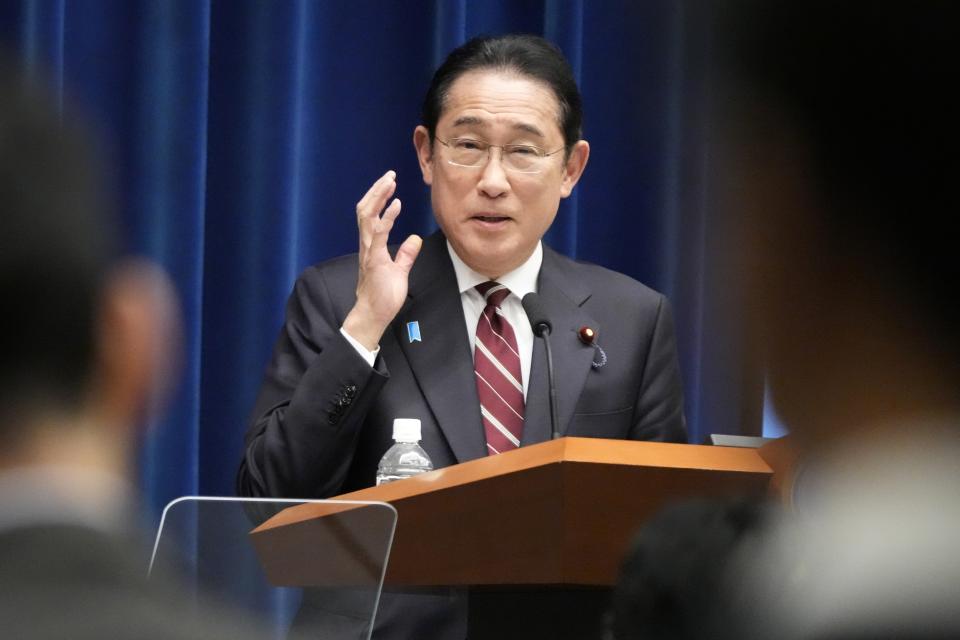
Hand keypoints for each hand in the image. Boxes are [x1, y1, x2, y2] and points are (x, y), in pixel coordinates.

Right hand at [342, 170, 422, 351]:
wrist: (373, 315)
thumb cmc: (383, 296)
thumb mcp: (399, 271)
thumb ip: (406, 254)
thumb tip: (415, 239)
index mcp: (371, 245)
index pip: (371, 214)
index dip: (379, 197)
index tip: (389, 183)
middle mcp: (367, 244)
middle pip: (365, 209)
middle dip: (376, 190)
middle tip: (389, 174)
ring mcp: (369, 251)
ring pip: (367, 216)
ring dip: (378, 196)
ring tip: (389, 181)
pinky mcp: (375, 260)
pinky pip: (378, 233)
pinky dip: (387, 216)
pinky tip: (396, 204)